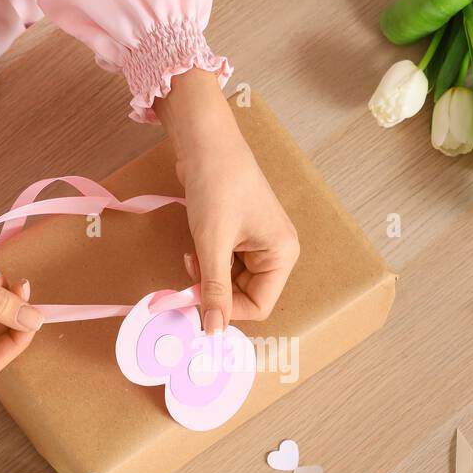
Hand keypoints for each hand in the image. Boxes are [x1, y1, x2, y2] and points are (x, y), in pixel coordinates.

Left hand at [155, 70, 298, 332]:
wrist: (204, 141)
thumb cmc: (217, 184)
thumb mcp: (212, 244)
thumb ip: (214, 290)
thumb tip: (212, 331)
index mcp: (282, 254)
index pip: (259, 306)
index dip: (227, 310)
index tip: (195, 302)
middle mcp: (276, 251)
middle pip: (245, 296)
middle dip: (215, 290)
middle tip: (189, 275)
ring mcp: (259, 243)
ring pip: (232, 281)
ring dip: (208, 275)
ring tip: (193, 252)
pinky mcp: (241, 234)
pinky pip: (225, 264)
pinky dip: (207, 262)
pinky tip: (196, 244)